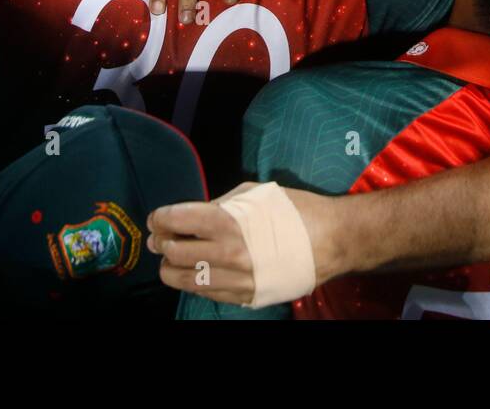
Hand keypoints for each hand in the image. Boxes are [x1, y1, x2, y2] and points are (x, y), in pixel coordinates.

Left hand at [148, 184, 338, 303]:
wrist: (333, 240)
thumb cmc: (296, 209)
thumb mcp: (256, 193)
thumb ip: (222, 203)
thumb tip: (196, 215)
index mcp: (227, 221)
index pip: (177, 220)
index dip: (160, 218)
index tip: (156, 219)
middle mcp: (227, 253)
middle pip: (175, 252)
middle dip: (162, 243)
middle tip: (159, 239)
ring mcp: (236, 279)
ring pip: (186, 279)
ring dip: (171, 269)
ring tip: (169, 261)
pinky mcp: (246, 297)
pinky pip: (208, 293)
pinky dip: (194, 283)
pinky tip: (194, 274)